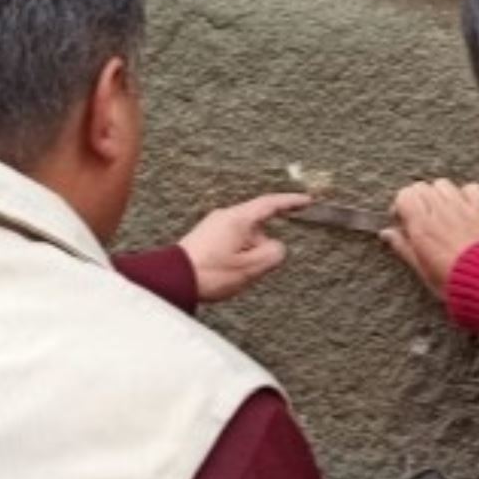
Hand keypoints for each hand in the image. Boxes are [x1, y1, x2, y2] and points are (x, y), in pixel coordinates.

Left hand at [178, 193, 311, 302]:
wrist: (173, 278)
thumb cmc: (209, 273)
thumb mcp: (250, 268)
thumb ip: (273, 254)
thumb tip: (278, 247)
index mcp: (238, 219)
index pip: (270, 204)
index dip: (291, 202)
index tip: (306, 200)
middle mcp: (225, 217)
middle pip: (257, 226)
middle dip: (262, 247)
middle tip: (255, 268)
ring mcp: (214, 225)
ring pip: (244, 237)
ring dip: (247, 254)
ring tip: (234, 275)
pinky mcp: (206, 237)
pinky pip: (231, 242)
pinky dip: (236, 256)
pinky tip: (226, 272)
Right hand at [383, 179, 478, 298]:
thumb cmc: (450, 279)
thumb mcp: (420, 267)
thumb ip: (402, 246)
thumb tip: (386, 233)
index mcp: (421, 225)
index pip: (404, 195)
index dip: (400, 205)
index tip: (403, 218)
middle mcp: (439, 212)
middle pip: (421, 186)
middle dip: (417, 198)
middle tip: (420, 215)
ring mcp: (460, 208)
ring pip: (443, 184)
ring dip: (438, 193)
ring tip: (440, 210)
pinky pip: (471, 188)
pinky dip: (466, 193)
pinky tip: (463, 206)